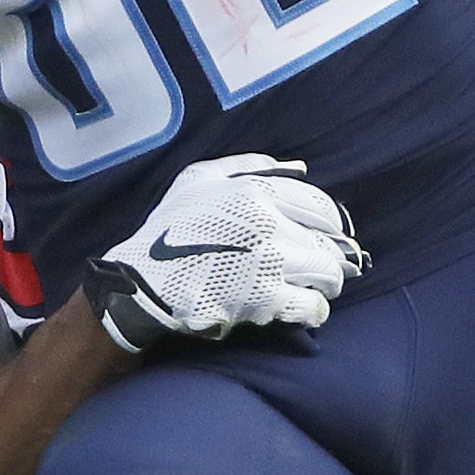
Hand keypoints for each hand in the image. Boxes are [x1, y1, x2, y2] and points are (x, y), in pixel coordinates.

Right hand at [90, 154, 369, 353]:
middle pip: (327, 241)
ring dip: (328, 281)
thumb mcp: (198, 179)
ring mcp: (270, 263)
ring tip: (320, 287)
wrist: (143, 282)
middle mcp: (269, 223)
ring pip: (326, 271)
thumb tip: (297, 166)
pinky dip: (316, 309)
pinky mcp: (266, 300)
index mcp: (257, 192)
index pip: (320, 205)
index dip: (330, 223)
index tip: (329, 234)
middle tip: (327, 266)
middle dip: (331, 255)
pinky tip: (310, 309)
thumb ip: (247, 166)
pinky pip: (312, 305)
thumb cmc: (169, 229)